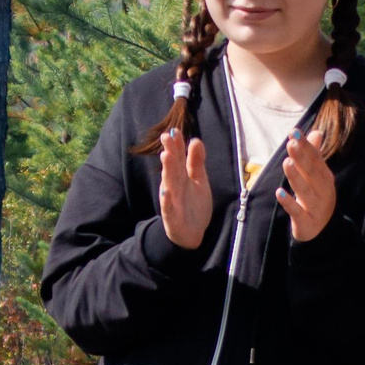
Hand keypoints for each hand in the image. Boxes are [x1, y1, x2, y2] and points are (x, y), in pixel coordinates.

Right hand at [156, 128, 213, 250]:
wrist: (192, 233)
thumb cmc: (194, 204)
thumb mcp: (199, 181)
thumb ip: (196, 162)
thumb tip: (196, 140)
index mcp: (181, 176)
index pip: (178, 158)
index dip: (177, 145)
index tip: (176, 131)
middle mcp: (174, 186)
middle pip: (172, 167)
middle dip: (170, 152)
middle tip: (166, 136)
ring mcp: (172, 201)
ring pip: (169, 184)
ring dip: (167, 171)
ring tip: (165, 156)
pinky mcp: (172, 217)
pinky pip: (168, 208)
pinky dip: (166, 201)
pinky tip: (165, 192)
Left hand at [274, 124, 337, 241]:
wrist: (324, 230)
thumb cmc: (317, 197)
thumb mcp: (317, 176)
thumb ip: (314, 155)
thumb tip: (315, 132)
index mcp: (324, 177)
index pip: (315, 158)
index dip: (306, 145)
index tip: (294, 132)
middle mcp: (322, 190)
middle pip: (311, 172)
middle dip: (302, 158)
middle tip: (291, 143)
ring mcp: (315, 207)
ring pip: (305, 191)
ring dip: (296, 177)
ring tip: (287, 162)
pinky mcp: (306, 221)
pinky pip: (296, 212)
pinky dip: (288, 202)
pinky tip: (278, 192)